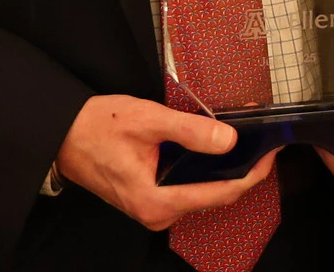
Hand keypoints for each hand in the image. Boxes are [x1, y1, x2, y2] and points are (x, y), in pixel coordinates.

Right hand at [55, 94, 276, 231]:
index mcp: (157, 201)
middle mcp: (158, 214)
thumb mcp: (148, 120)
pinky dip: (203, 170)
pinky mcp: (150, 199)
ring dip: (222, 169)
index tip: (271, 154)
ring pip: (202, 192)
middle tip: (261, 140)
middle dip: (240, 169)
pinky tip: (213, 149)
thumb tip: (229, 140)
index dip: (251, 175)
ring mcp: (153, 209)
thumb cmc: (98, 127)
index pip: (220, 194)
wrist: (62, 136)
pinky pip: (187, 188)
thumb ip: (190, 131)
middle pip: (214, 196)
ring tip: (243, 140)